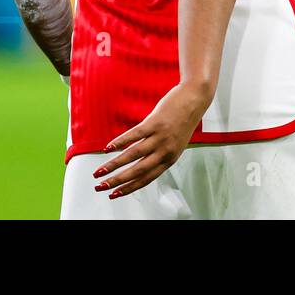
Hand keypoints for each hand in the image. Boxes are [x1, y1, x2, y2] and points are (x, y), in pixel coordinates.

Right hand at [91, 82, 210, 198]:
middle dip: (117, 181)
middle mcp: (165, 151)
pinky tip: (107, 148)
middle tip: (100, 187)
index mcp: (170, 159)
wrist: (195, 99)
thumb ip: (159, 154)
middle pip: (137, 171)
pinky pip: (134, 135)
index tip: (113, 195)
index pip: (146, 178)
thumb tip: (138, 163)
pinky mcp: (155, 122)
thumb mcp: (175, 143)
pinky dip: (119, 142)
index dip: (129, 188)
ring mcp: (160, 137)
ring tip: (99, 172)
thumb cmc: (183, 121)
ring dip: (113, 165)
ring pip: (133, 155)